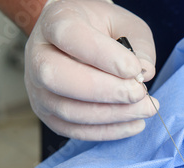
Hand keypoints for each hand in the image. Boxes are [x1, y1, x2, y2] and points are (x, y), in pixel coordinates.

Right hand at [25, 0, 157, 139]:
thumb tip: (145, 73)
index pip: (69, 36)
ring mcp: (38, 89)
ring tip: (145, 109)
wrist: (83, 42)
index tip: (135, 69)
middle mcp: (38, 55)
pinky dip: (108, 131)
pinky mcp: (49, 115)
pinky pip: (75, 130)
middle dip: (106, 91)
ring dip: (113, 115)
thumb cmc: (105, 31)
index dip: (103, 56)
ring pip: (68, 110)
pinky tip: (135, 124)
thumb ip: (139, 45)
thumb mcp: (127, 25)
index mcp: (55, 20)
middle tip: (140, 93)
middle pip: (57, 78)